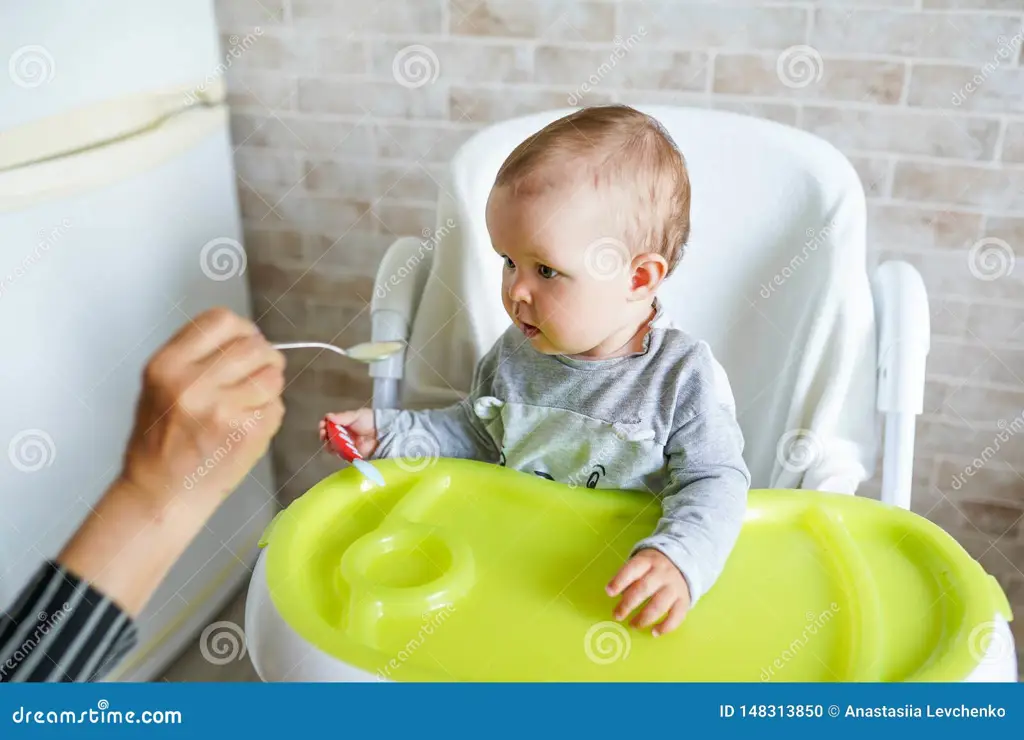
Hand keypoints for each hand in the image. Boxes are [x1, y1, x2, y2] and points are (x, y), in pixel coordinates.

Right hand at [118, 307, 285, 522]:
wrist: (161, 494)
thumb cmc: (161, 442)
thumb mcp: (161, 385)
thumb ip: (197, 357)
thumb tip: (245, 337)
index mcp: (167, 365)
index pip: (221, 320)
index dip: (241, 330)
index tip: (244, 343)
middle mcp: (193, 383)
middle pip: (254, 345)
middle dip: (263, 358)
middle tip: (255, 375)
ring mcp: (223, 408)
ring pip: (272, 375)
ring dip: (270, 385)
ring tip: (251, 402)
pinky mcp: (247, 432)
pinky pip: (276, 406)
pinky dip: (270, 413)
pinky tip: (248, 425)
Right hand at [319, 409, 377, 457]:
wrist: (382, 432)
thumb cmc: (370, 421)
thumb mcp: (356, 415)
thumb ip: (342, 417)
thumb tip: (328, 416)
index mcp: (342, 424)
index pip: (329, 425)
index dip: (324, 425)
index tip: (322, 424)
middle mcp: (342, 435)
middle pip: (328, 436)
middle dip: (323, 433)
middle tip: (323, 431)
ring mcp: (345, 445)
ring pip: (331, 446)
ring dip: (326, 442)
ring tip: (327, 438)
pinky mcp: (349, 454)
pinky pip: (339, 454)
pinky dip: (334, 451)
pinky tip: (333, 446)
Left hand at [606, 548, 690, 636]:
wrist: (683, 564)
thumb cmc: (653, 567)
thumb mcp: (641, 563)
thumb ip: (629, 576)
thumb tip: (616, 594)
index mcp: (648, 561)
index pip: (632, 569)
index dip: (619, 581)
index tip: (609, 592)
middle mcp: (662, 573)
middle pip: (643, 589)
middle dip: (627, 604)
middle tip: (617, 615)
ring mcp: (674, 587)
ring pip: (658, 605)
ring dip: (643, 618)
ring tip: (632, 625)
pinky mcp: (684, 600)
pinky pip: (676, 616)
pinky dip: (665, 627)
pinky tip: (654, 632)